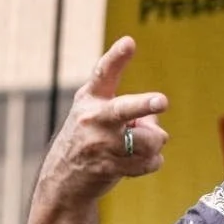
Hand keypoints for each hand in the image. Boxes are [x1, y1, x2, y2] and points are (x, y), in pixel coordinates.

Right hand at [38, 36, 169, 203]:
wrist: (61, 181)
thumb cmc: (88, 140)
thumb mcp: (98, 115)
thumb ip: (129, 109)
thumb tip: (156, 118)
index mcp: (90, 99)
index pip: (103, 73)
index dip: (117, 57)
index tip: (130, 42)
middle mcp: (93, 119)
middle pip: (124, 110)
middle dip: (144, 106)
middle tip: (161, 101)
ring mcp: (101, 145)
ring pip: (151, 140)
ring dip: (153, 145)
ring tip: (136, 147)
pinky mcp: (110, 167)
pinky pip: (151, 162)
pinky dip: (150, 163)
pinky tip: (133, 163)